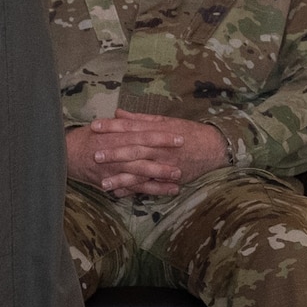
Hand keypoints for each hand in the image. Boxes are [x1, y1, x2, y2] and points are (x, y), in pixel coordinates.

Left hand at [66, 111, 230, 197]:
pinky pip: (150, 186)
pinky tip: (121, 194)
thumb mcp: (163, 121)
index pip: (130, 127)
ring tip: (103, 183)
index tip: (94, 126)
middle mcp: (159, 147)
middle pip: (133, 149)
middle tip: (94, 155)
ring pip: (140, 171)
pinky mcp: (170, 178)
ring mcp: (164, 164)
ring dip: (121, 178)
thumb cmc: (187, 131)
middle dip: (113, 153)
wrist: (213, 147)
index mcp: (155, 130)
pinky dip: (136, 190)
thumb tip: (118, 113)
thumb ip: (139, 119)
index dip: (111, 126)